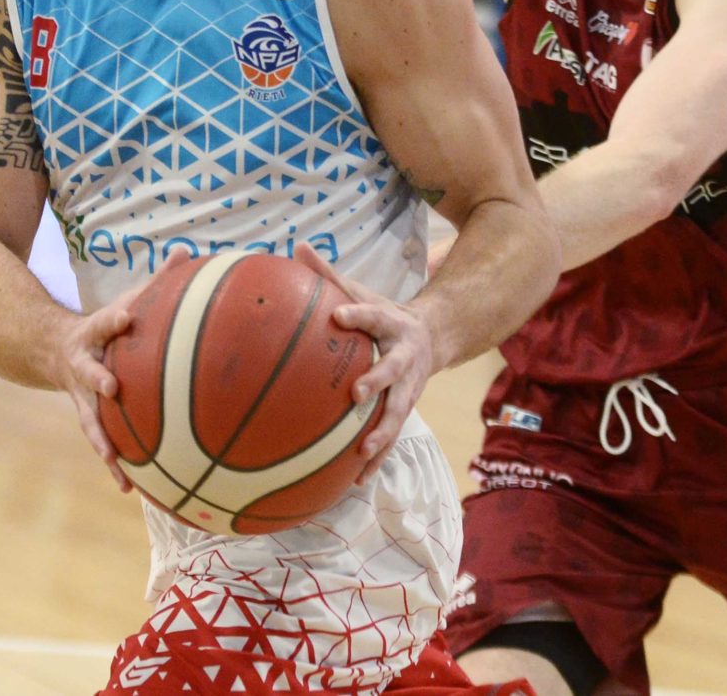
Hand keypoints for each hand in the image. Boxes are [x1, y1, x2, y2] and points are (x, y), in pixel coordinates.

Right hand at [50, 286, 144, 493]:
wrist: (53, 349)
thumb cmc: (106, 326)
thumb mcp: (126, 299)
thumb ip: (156, 280)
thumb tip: (188, 251)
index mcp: (96, 334)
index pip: (105, 322)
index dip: (114, 319)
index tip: (125, 316)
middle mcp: (84, 367)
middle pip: (90, 374)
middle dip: (99, 381)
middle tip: (112, 389)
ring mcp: (83, 397)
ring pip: (91, 420)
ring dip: (103, 441)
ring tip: (116, 464)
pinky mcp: (89, 418)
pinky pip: (103, 444)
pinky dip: (114, 466)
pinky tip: (129, 490)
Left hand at [292, 246, 431, 485]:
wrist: (431, 336)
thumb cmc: (382, 314)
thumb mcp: (361, 290)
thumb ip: (329, 275)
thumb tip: (295, 246)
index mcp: (391, 324)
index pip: (373, 315)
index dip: (357, 314)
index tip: (339, 315)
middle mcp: (404, 358)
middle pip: (393, 371)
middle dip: (378, 382)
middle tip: (356, 393)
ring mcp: (408, 388)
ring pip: (398, 412)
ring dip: (382, 433)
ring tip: (363, 450)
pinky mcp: (405, 409)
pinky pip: (391, 437)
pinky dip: (376, 459)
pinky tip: (357, 480)